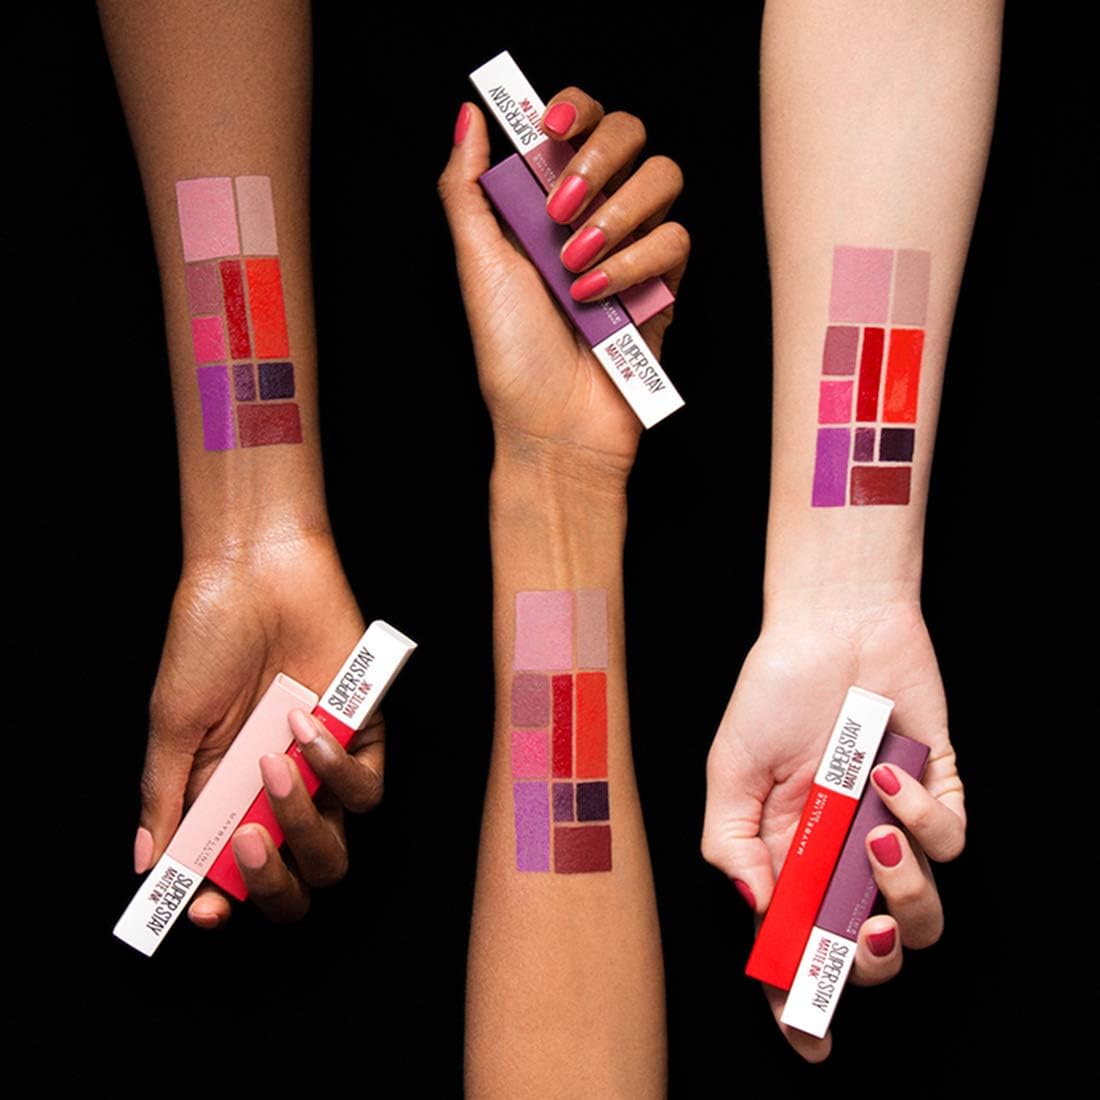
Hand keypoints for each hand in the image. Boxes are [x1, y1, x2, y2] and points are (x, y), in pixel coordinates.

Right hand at [132, 525, 380, 924]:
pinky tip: (304, 726)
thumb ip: (166, 795)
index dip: (222, 902)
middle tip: (246, 843)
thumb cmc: (207, 640)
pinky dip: (336, 768)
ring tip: (271, 765)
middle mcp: (273, 790)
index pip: (229, 874)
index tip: (208, 909)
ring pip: (333, 845)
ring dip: (300, 820)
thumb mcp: (173, 721)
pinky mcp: (361, 736)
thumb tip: (148, 865)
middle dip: (270, 881)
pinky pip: (365, 787)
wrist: (256, 574)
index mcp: (222, 794)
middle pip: (290, 877)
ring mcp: (318, 768)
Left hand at [438, 91, 688, 480]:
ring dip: (616, 218)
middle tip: (559, 212)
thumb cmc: (511, 355)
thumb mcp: (476, 266)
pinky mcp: (664, 285)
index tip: (550, 128)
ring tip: (575, 271)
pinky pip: (675, 240)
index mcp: (545, 204)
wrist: (553, 427)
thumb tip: (470, 116)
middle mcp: (593, 216)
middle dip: (597, 160)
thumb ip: (466, 189)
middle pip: (629, 133)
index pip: (577, 124)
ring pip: (663, 178)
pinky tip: (600, 300)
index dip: (573, 109)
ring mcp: (633, 248)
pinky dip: (635, 266)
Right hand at [701, 599, 965, 1060]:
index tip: (811, 1038)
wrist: (835, 622)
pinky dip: (926, 820)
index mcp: (785, 854)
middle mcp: (840, 852)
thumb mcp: (730, 765)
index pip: (793, 943)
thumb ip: (730, 840)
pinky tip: (890, 775)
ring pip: (921, 912)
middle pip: (865, 947)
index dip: (799, 997)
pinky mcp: (937, 796)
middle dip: (866, 958)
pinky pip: (951, 844)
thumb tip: (756, 905)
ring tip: (876, 839)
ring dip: (906, 892)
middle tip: (857, 932)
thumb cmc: (774, 690)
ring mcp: (890, 828)